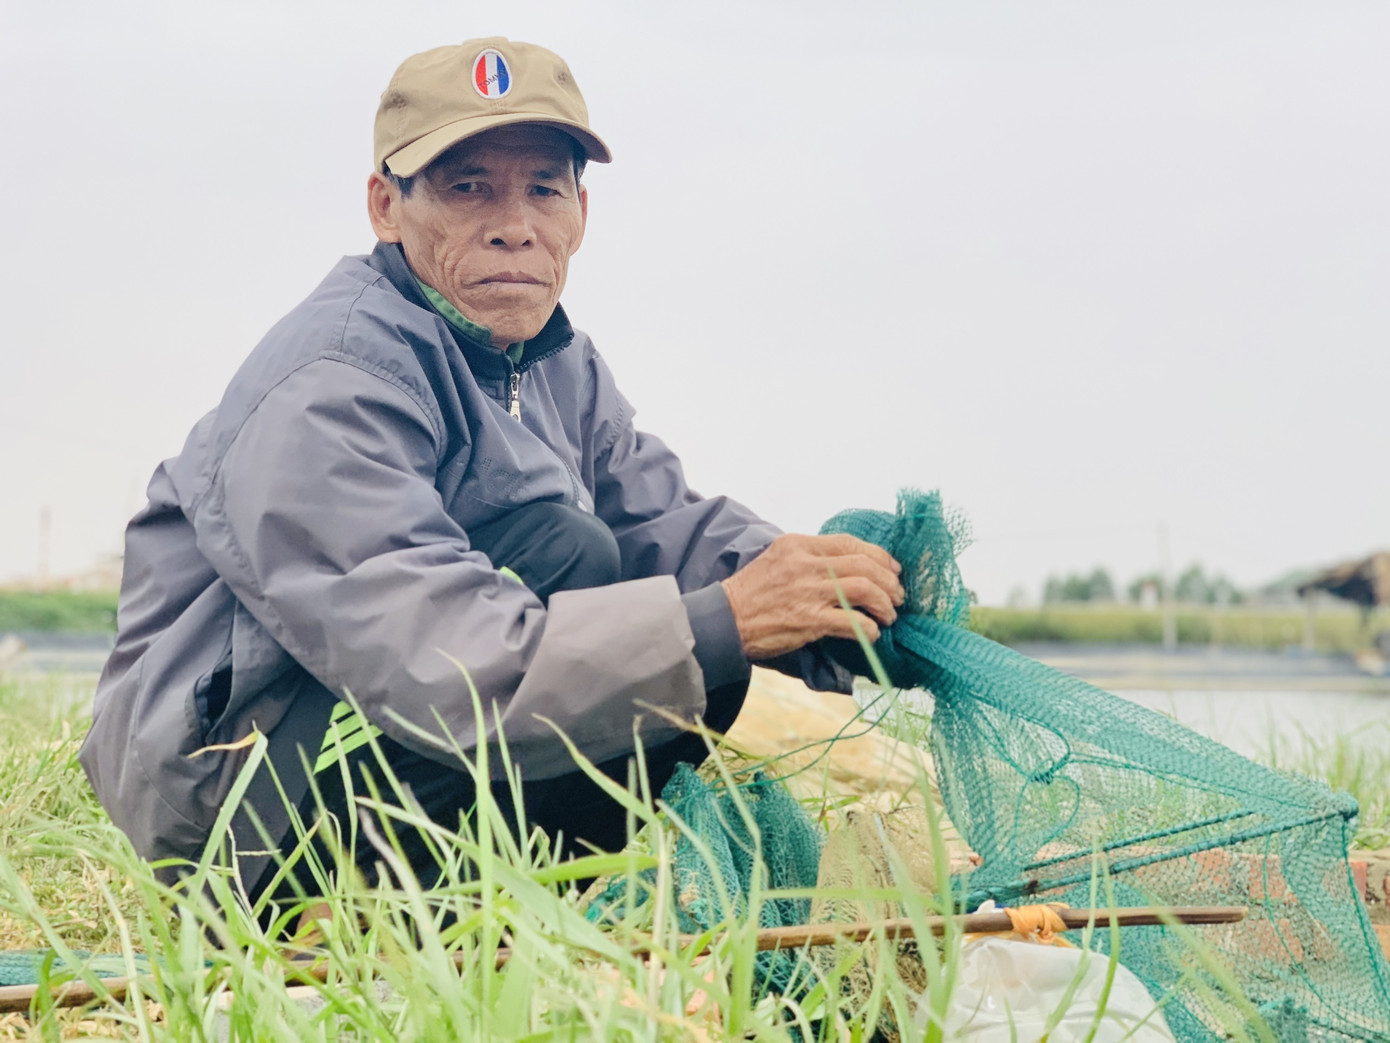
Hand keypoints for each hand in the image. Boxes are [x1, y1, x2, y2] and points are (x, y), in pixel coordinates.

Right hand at [721, 534, 903, 660]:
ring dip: (885, 604)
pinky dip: (869, 629)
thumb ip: (808, 558)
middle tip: (898, 596)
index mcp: (799, 545)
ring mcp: (808, 592)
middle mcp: (806, 564)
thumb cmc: (750, 593)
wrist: (723, 619)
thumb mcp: (777, 560)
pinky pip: (853, 622)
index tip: (892, 569)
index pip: (850, 543)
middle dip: (890, 581)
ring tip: (889, 615)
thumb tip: (843, 567)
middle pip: (864, 564)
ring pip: (865, 589)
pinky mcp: (809, 620)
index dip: (879, 556)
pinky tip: (871, 634)